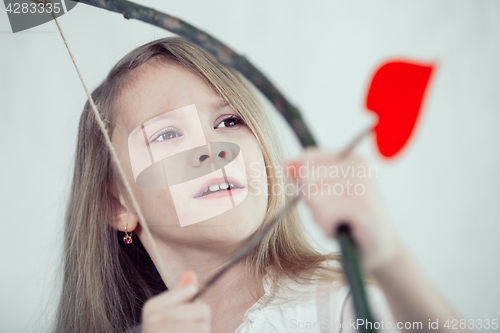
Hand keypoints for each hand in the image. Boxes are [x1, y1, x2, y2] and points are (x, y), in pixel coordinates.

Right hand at [141, 270, 210, 332]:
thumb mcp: (166, 313)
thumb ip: (179, 294)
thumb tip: (190, 273)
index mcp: (152, 308)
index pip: (192, 292)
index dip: (194, 306)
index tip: (181, 318)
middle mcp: (156, 321)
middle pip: (203, 310)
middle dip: (200, 322)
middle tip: (185, 331)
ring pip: (205, 327)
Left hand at [286, 147, 402, 272]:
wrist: (377, 249)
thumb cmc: (346, 219)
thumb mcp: (322, 192)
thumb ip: (304, 175)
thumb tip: (287, 164)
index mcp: (349, 156)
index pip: (306, 161)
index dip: (305, 185)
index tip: (325, 197)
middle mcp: (358, 164)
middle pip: (306, 177)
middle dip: (312, 202)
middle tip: (333, 213)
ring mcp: (363, 183)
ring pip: (314, 197)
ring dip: (320, 217)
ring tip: (338, 221)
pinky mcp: (364, 205)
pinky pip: (325, 214)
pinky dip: (327, 227)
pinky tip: (342, 230)